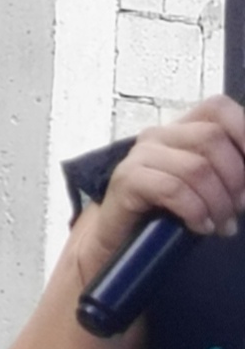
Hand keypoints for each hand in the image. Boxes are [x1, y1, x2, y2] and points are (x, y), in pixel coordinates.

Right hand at [77, 97, 244, 272]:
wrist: (116, 240)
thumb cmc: (164, 214)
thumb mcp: (205, 187)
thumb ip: (229, 173)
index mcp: (182, 130)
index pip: (218, 108)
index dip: (244, 131)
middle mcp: (160, 135)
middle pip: (212, 138)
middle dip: (236, 178)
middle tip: (239, 208)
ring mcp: (140, 155)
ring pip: (196, 167)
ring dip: (218, 203)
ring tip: (222, 225)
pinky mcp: (127, 179)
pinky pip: (173, 189)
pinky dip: (195, 211)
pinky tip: (200, 226)